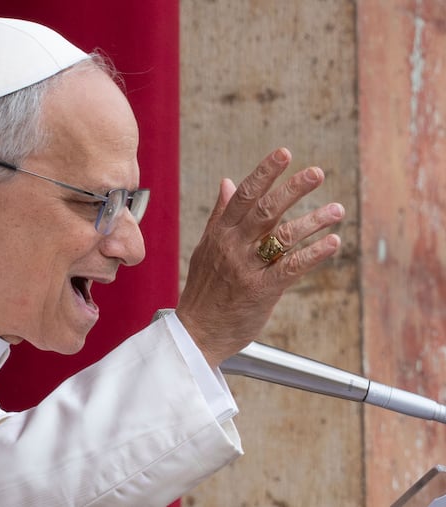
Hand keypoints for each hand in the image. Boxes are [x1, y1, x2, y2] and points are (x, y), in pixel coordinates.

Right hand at [176, 147, 343, 367]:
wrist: (196, 333)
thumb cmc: (203, 291)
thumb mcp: (205, 248)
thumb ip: (219, 215)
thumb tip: (226, 182)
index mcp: (219, 234)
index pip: (243, 196)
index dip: (264, 173)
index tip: (284, 153)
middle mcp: (232, 247)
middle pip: (265, 210)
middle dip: (293, 188)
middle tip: (317, 173)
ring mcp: (246, 268)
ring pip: (282, 237)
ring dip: (313, 220)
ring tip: (336, 209)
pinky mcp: (260, 291)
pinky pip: (290, 267)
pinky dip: (313, 254)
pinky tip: (332, 242)